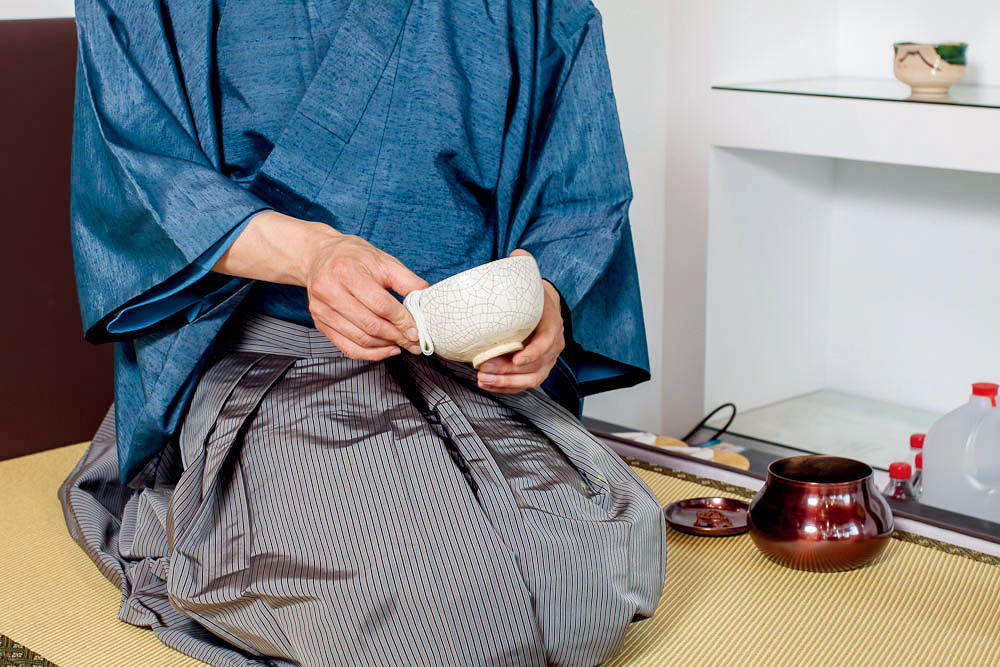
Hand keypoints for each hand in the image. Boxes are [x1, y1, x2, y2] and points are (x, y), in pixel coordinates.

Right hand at [212, 211, 427, 360]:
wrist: (318, 256)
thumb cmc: (353, 257)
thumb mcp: (383, 260)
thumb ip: (407, 280)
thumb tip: (427, 302)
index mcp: (346, 271)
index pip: (380, 304)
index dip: (402, 320)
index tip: (417, 330)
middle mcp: (329, 291)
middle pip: (369, 325)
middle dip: (397, 337)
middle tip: (415, 343)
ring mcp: (321, 310)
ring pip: (359, 339)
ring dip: (386, 346)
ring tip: (403, 345)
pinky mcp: (319, 323)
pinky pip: (347, 348)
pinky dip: (370, 354)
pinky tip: (387, 349)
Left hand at [477, 249, 564, 392]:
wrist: (543, 307)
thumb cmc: (533, 296)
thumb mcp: (531, 280)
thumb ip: (523, 266)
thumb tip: (516, 254)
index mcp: (552, 324)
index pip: (547, 342)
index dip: (534, 352)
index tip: (517, 358)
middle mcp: (553, 346)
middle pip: (536, 367)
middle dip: (509, 372)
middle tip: (484, 369)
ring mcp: (545, 360)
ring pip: (530, 380)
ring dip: (505, 383)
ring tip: (482, 379)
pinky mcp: (534, 369)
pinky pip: (522, 384)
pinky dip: (505, 387)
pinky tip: (486, 383)